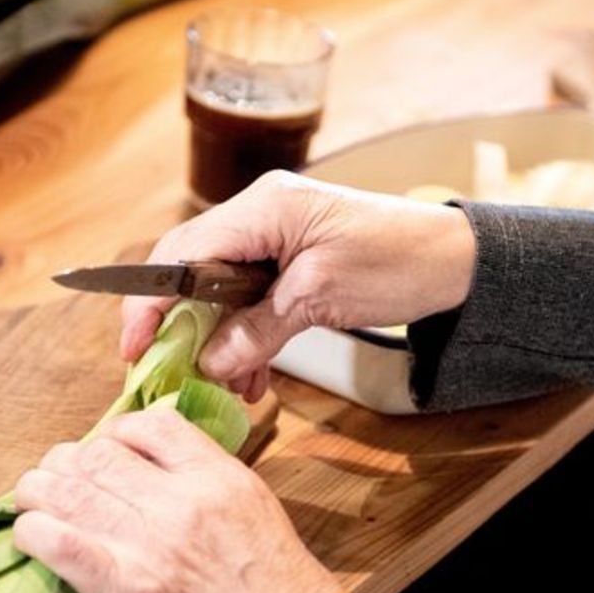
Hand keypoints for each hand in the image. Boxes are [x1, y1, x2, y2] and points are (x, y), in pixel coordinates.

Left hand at [12, 408, 348, 592]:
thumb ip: (211, 482)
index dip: (118, 432)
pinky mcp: (122, 591)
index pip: (152, 426)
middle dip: (69, 460)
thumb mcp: (258, 511)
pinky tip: (31, 534)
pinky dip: (34, 532)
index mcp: (218, 479)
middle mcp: (180, 502)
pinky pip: (59, 544)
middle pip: (98, 454)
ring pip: (68, 490)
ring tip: (34, 499)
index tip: (109, 449)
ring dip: (39, 490)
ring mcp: (148, 545)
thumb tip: (163, 466)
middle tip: (61, 476)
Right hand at [121, 171, 476, 396]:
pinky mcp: (293, 261)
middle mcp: (261, 215)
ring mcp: (277, 237)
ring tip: (219, 384)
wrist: (457, 261)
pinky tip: (251, 376)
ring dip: (215, 338)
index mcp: (263, 208)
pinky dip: (246, 336)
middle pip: (192, 269)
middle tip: (163, 370)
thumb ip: (259, 328)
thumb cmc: (398, 261)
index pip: (183, 252)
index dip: (150, 300)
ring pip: (220, 289)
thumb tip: (209, 362)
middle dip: (176, 323)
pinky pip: (250, 298)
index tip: (135, 347)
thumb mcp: (321, 297)